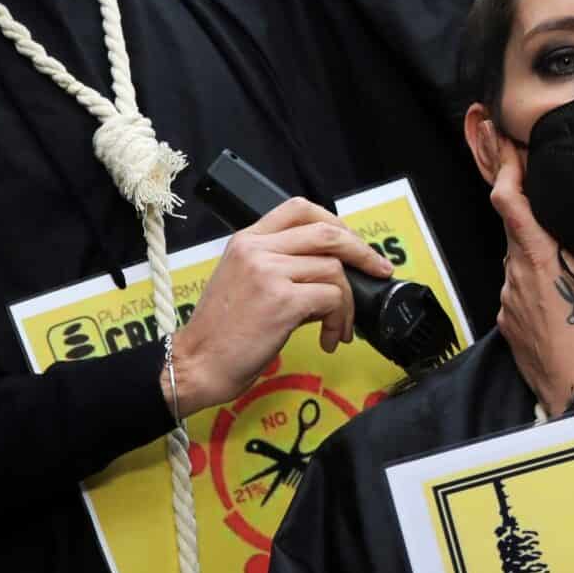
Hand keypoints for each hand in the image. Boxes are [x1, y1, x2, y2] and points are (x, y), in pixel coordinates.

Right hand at [169, 196, 394, 416]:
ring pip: (334, 270)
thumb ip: (281, 267)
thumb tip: (330, 273)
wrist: (196, 363)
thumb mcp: (243, 282)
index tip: (352, 242)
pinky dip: (339, 320)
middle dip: (361, 251)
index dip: (335, 221)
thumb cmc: (221, 332)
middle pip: (327, 232)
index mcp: (247, 240)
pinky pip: (331, 299)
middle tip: (377, 270)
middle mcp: (257, 249)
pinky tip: (328, 338)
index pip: (299, 208)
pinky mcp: (282, 301)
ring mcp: (269, 273)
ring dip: (347, 303)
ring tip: (338, 327)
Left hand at [483, 123, 573, 416]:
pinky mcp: (503, 318)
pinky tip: (554, 304)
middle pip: (514, 228)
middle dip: (525, 213)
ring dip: (535, 259)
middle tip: (537, 197)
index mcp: (538, 253)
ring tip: (565, 279)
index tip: (498, 141)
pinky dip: (531, 290)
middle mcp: (514, 270)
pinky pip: (516, 292)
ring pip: (516, 262)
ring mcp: (506, 295)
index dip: (502, 167)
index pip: (508, 200)